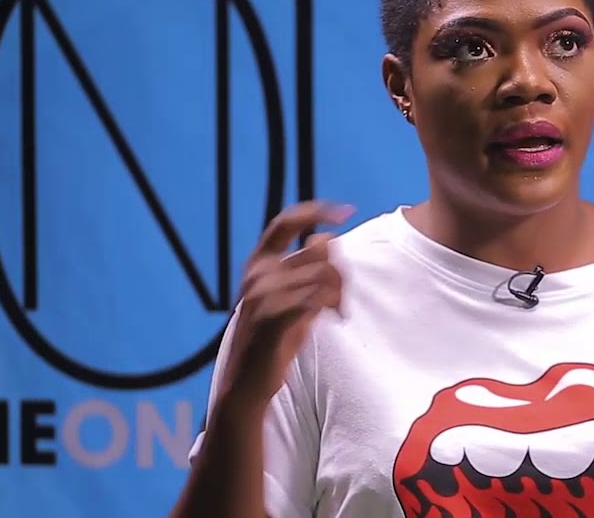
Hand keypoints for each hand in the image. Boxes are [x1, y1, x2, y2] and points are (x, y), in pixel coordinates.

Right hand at [219, 200, 353, 408]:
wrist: (248, 383)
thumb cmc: (274, 340)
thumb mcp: (290, 298)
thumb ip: (306, 270)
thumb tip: (328, 238)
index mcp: (258, 264)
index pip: (285, 223)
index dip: (315, 211)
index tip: (345, 210)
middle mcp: (258, 274)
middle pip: (318, 249)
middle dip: (340, 272)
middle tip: (342, 299)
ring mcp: (263, 295)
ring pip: (323, 272)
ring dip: (339, 292)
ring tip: (338, 311)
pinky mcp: (273, 317)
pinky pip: (316, 296)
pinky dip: (332, 304)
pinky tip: (334, 317)